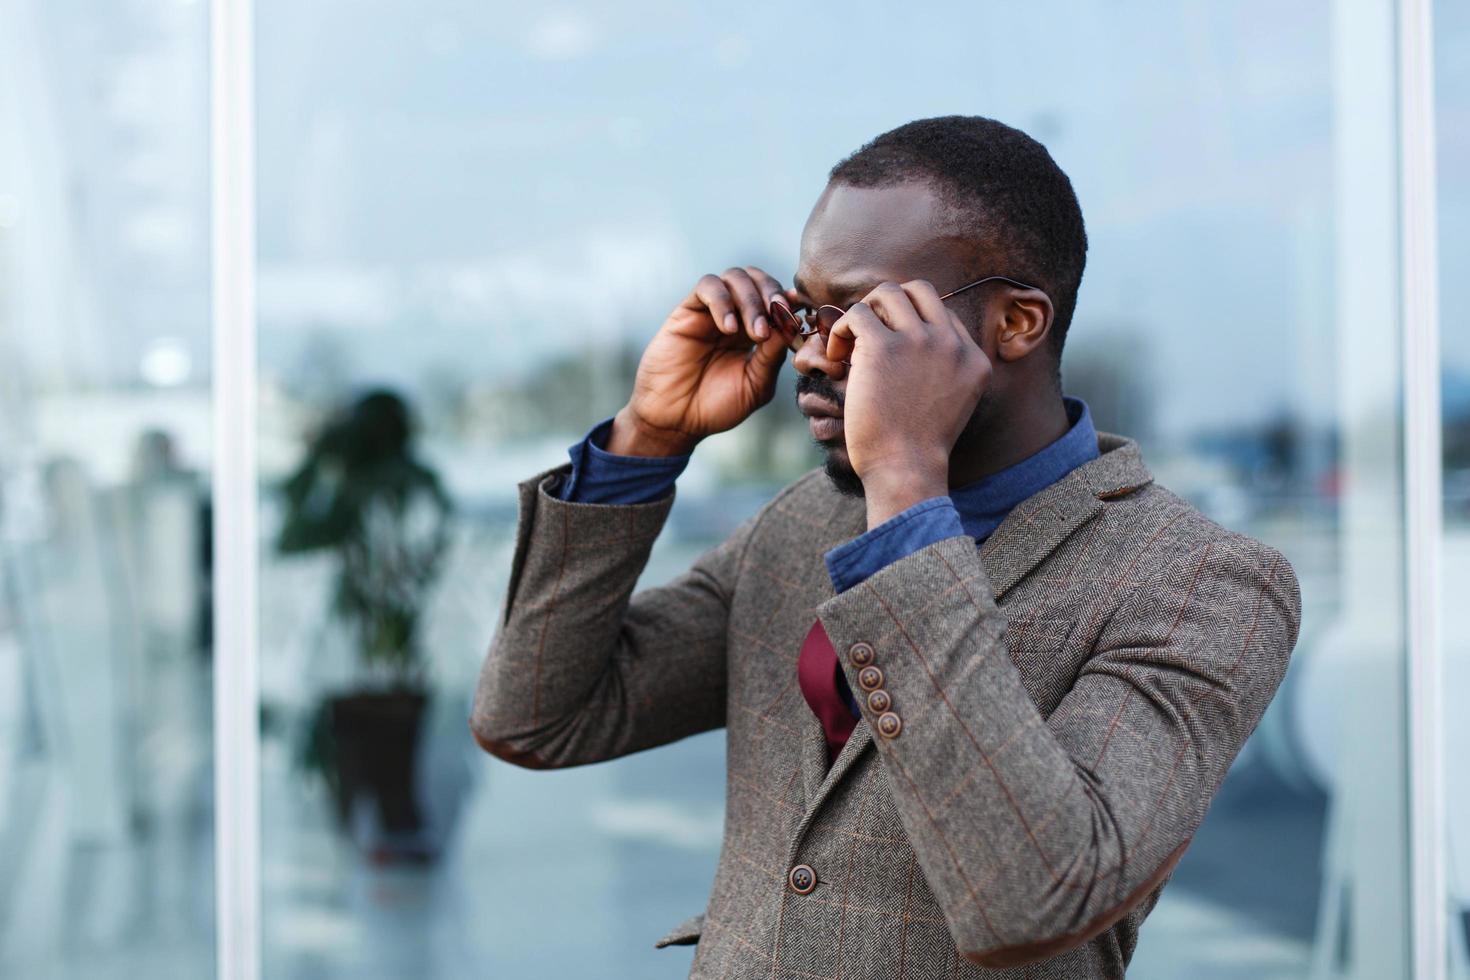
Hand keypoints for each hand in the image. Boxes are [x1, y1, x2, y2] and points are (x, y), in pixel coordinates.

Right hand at [610, 267, 791, 456]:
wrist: (676, 420)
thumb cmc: (717, 407)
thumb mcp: (756, 384)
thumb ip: (773, 354)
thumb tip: (794, 322)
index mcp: (754, 331)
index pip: (775, 299)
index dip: (789, 300)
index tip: (800, 311)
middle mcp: (734, 316)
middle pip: (758, 279)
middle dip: (773, 294)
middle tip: (779, 317)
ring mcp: (710, 311)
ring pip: (735, 277)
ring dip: (751, 299)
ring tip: (756, 333)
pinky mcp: (687, 310)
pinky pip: (708, 286)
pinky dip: (723, 300)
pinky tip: (728, 328)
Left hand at [824, 280, 991, 524]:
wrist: (903, 468)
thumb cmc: (917, 446)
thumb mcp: (954, 404)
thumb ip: (947, 371)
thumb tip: (919, 344)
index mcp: (974, 358)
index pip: (943, 314)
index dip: (912, 324)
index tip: (891, 348)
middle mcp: (951, 343)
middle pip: (918, 290)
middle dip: (889, 304)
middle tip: (869, 333)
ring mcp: (918, 340)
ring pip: (886, 293)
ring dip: (863, 313)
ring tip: (849, 344)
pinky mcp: (881, 346)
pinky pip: (856, 314)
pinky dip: (839, 329)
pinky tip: (835, 355)